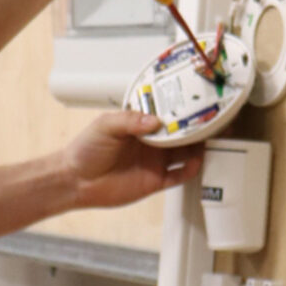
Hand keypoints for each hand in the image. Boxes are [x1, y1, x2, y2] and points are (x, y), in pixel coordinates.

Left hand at [60, 111, 203, 208]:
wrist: (75, 181)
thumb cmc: (85, 150)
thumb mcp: (105, 126)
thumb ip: (129, 121)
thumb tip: (154, 121)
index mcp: (139, 125)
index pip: (165, 115)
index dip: (179, 111)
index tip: (194, 104)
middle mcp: (150, 142)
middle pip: (180, 134)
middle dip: (194, 128)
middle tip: (209, 121)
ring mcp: (154, 161)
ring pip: (185, 153)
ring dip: (197, 147)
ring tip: (208, 140)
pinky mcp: (155, 181)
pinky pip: (179, 176)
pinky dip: (190, 170)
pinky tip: (196, 163)